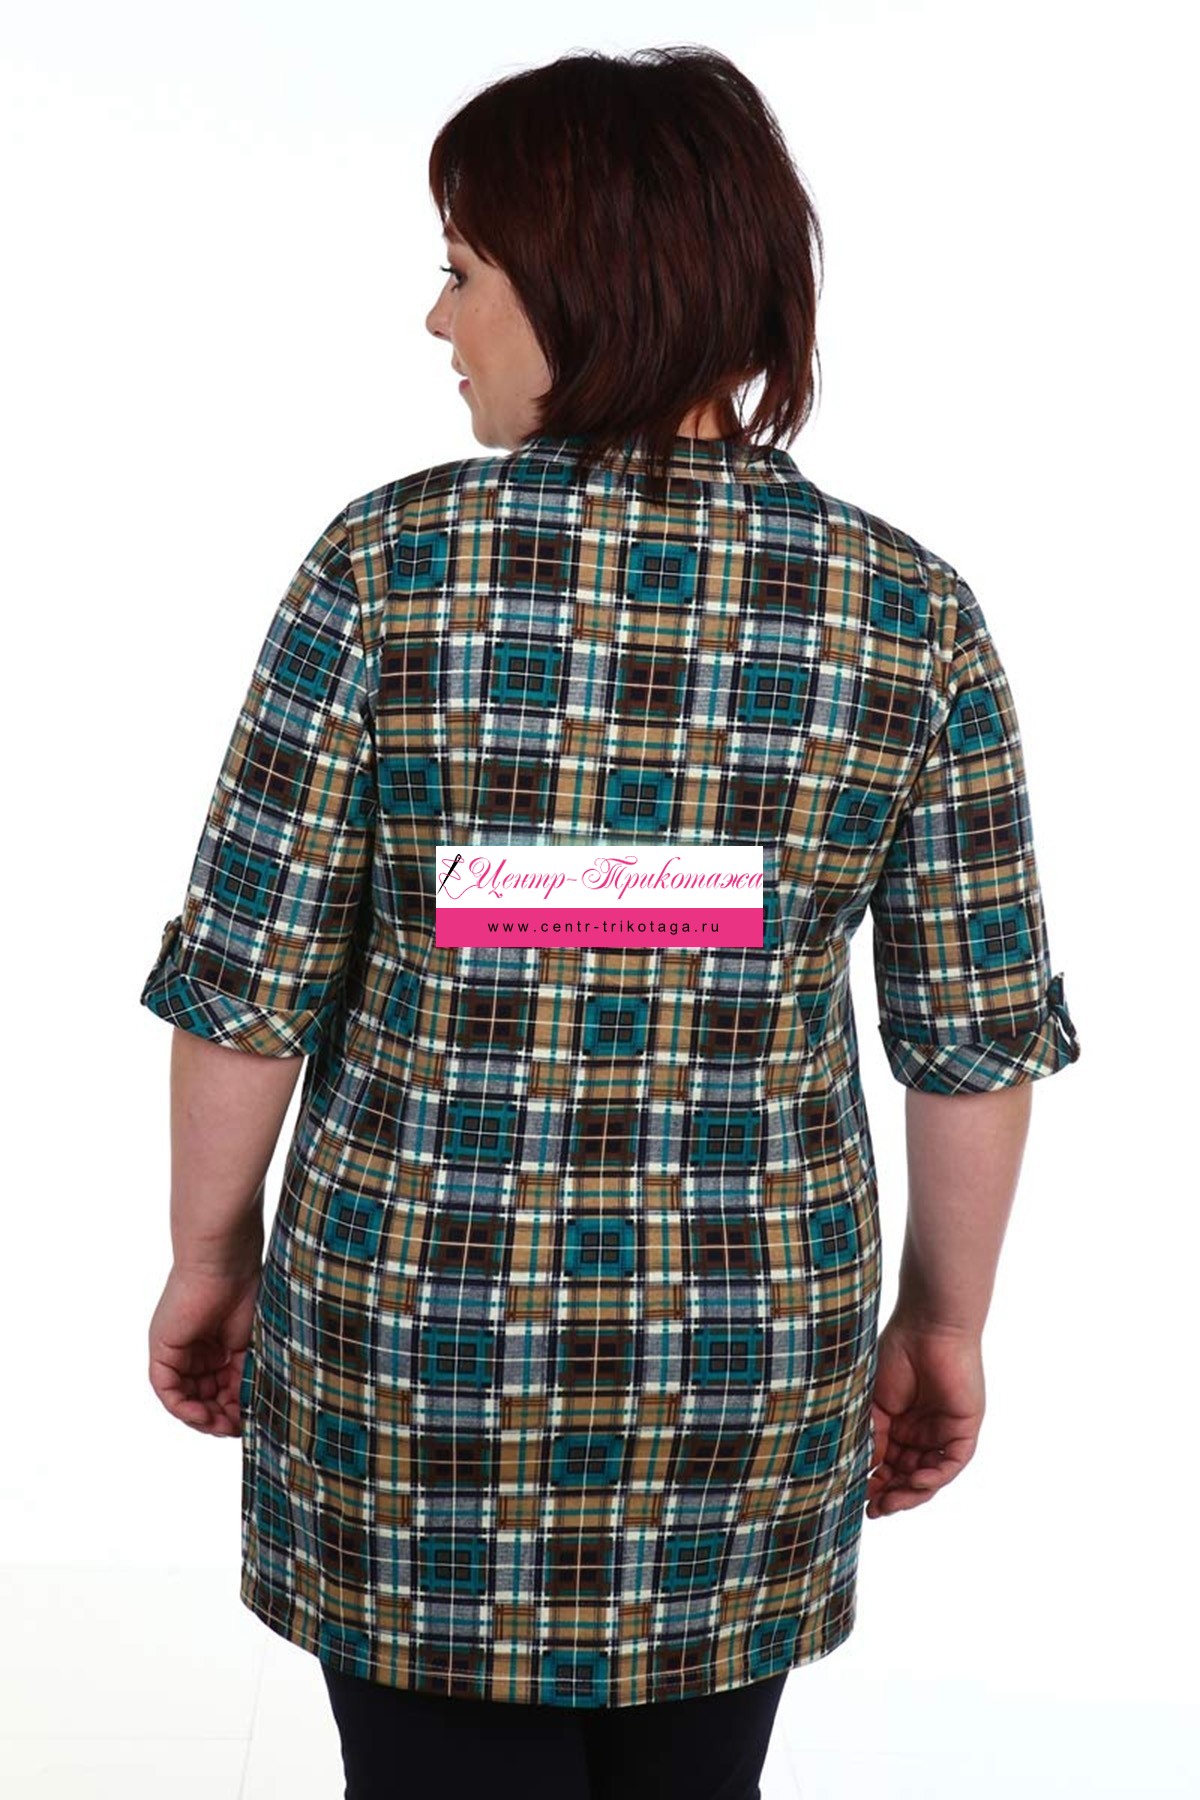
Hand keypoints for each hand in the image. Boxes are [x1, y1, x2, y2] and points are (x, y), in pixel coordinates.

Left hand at [148, 1258, 260, 1437]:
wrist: (227, 1264)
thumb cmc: (245, 1292)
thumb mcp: (249, 1347)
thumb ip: (243, 1378)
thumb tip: (247, 1414)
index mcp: (215, 1347)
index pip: (219, 1389)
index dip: (233, 1409)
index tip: (249, 1422)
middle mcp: (193, 1352)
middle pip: (201, 1397)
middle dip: (218, 1417)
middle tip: (236, 1429)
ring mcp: (176, 1351)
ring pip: (183, 1398)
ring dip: (201, 1417)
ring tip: (222, 1425)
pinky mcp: (163, 1350)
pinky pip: (167, 1389)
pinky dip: (182, 1407)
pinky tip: (202, 1414)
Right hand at [866, 1312, 984, 1516]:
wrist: (927, 1328)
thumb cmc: (895, 1355)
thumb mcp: (875, 1405)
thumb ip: (873, 1439)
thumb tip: (862, 1473)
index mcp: (898, 1424)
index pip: (888, 1464)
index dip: (874, 1484)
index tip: (856, 1499)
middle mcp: (921, 1432)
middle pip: (908, 1476)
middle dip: (891, 1495)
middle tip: (873, 1509)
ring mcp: (943, 1432)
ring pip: (929, 1475)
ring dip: (911, 1492)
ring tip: (890, 1502)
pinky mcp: (964, 1429)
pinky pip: (952, 1462)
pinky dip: (935, 1476)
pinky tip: (917, 1481)